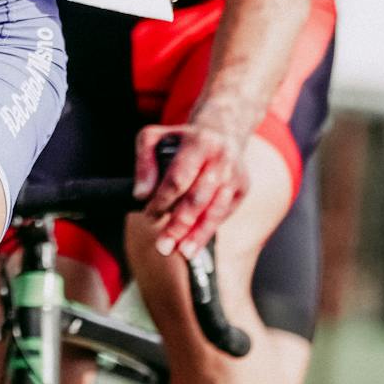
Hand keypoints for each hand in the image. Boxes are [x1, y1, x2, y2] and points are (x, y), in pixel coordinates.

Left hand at [133, 120, 249, 256]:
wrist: (222, 131)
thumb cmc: (183, 138)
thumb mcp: (155, 138)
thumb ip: (144, 162)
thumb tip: (141, 194)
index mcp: (199, 143)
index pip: (179, 178)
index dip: (163, 200)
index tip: (149, 214)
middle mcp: (221, 160)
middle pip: (198, 199)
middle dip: (179, 225)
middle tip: (162, 246)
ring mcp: (235, 175)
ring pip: (216, 211)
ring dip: (198, 235)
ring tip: (182, 252)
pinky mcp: (243, 188)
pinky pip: (224, 214)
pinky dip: (208, 230)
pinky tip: (194, 244)